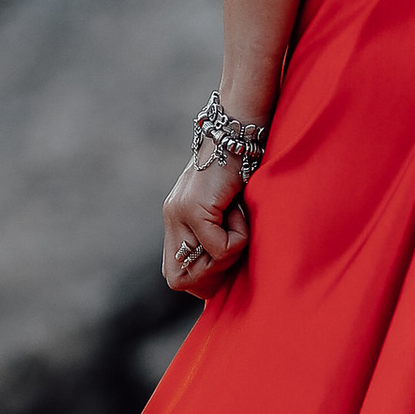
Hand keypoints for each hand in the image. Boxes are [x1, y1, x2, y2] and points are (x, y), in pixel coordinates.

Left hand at [161, 144, 248, 298]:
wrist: (238, 133)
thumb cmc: (243, 172)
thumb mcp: (227, 211)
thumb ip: (218, 236)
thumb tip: (225, 275)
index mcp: (176, 221)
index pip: (174, 275)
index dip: (201, 280)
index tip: (226, 263)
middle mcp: (172, 218)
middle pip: (178, 280)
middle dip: (212, 277)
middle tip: (234, 249)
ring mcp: (179, 213)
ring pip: (199, 267)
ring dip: (228, 256)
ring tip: (239, 225)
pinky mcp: (194, 207)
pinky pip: (218, 247)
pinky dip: (238, 238)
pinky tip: (240, 211)